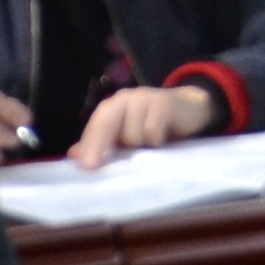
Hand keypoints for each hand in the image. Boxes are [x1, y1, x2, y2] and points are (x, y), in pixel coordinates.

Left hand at [71, 83, 220, 166]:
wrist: (189, 109)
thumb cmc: (153, 126)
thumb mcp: (128, 136)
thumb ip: (104, 144)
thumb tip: (75, 155)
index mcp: (111, 108)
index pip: (96, 126)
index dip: (89, 145)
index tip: (86, 167)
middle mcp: (124, 99)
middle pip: (106, 122)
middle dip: (98, 145)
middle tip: (93, 166)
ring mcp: (143, 98)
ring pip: (132, 133)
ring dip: (141, 146)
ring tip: (150, 147)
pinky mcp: (164, 102)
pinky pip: (153, 130)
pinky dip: (157, 141)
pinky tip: (164, 141)